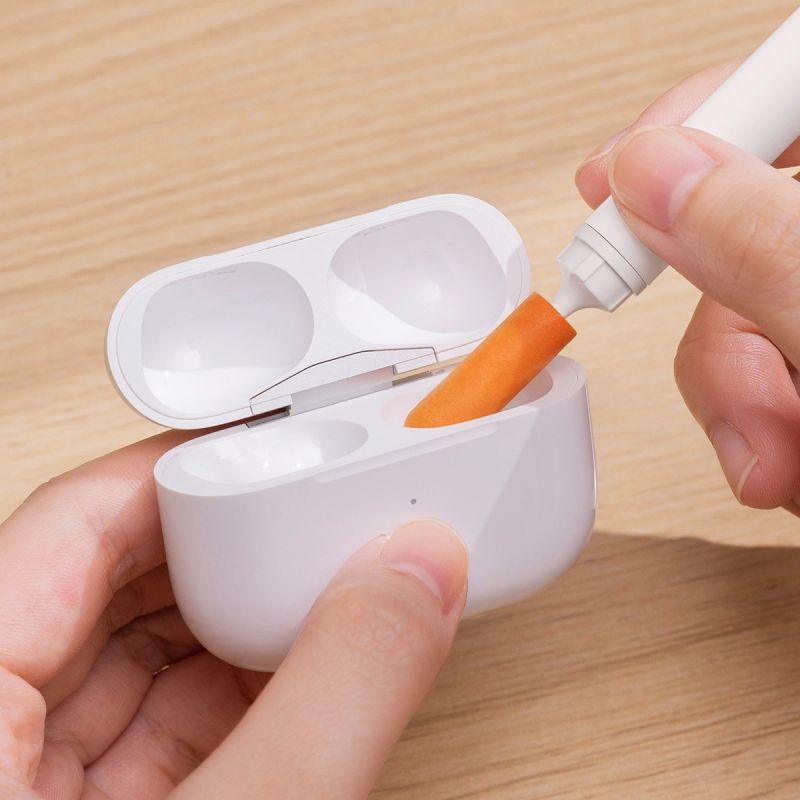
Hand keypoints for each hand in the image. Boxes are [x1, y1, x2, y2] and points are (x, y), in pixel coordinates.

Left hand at [0, 433, 466, 798]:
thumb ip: (330, 698)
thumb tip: (416, 580)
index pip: (75, 523)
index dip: (186, 470)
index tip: (277, 450)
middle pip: (116, 578)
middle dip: (232, 544)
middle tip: (315, 513)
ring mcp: (35, 777)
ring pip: (147, 651)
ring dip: (248, 619)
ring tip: (326, 584)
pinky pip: (165, 723)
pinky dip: (243, 694)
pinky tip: (308, 675)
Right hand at [575, 62, 799, 513]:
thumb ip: (764, 243)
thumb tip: (654, 172)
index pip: (790, 90)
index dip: (692, 124)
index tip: (613, 183)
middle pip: (748, 229)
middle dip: (724, 339)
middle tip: (744, 418)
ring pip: (745, 315)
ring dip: (742, 405)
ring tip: (787, 470)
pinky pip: (766, 372)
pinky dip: (763, 430)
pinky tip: (797, 466)